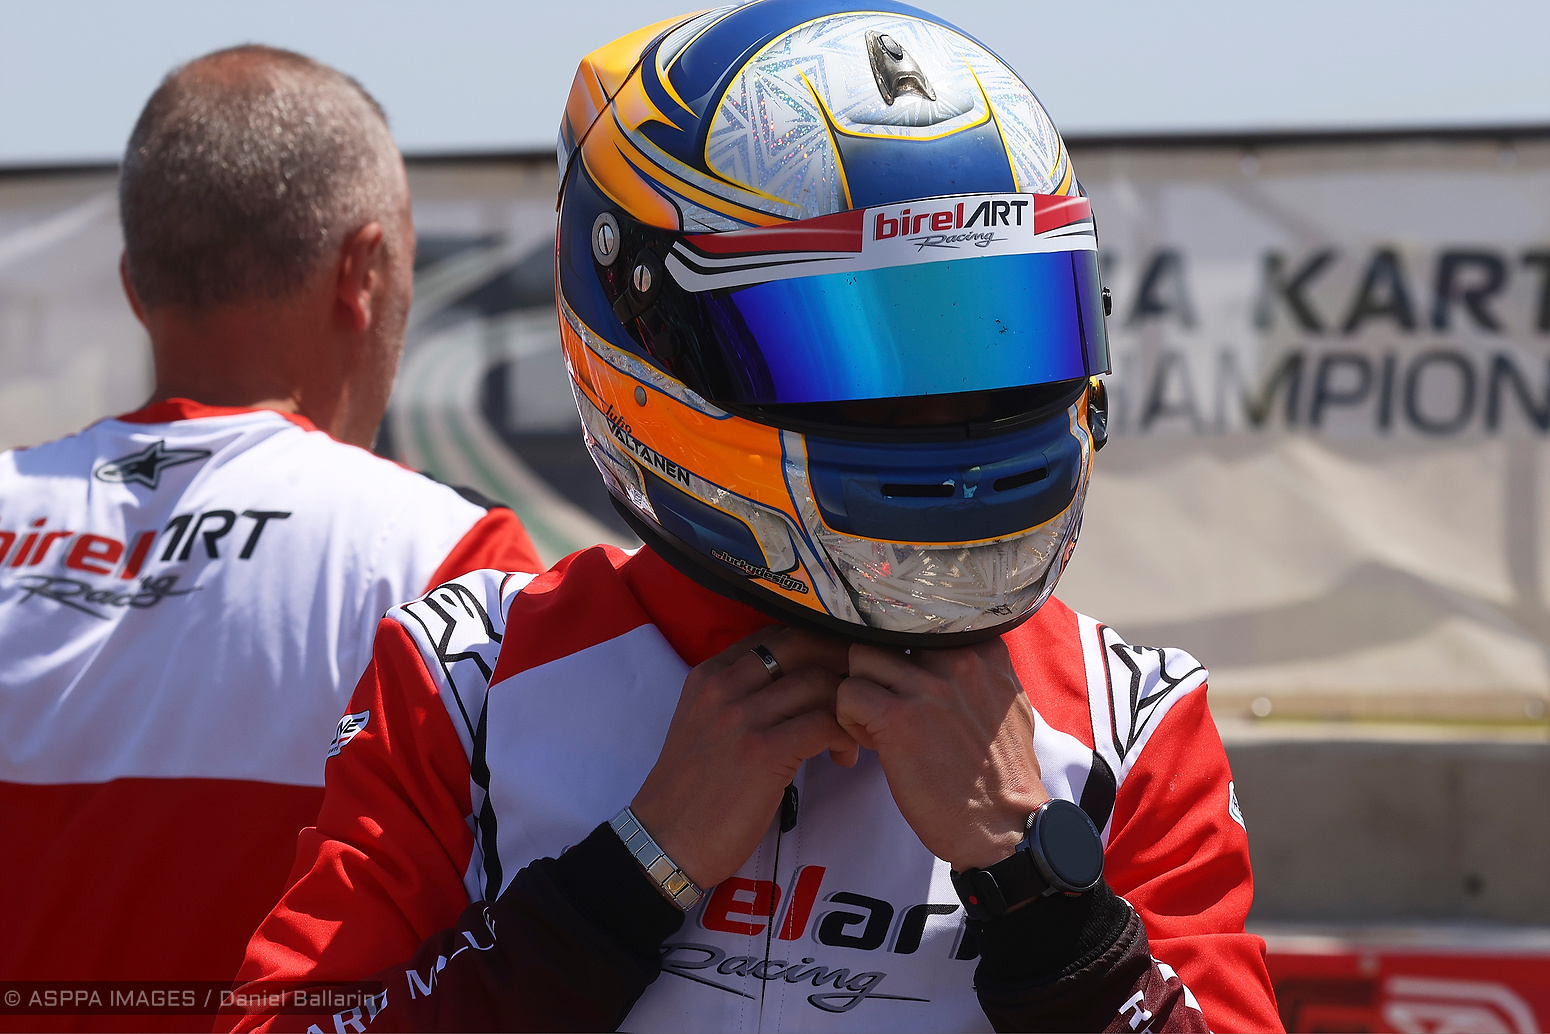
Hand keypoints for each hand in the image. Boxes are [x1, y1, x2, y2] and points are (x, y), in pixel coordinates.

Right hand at [632, 626, 857, 888]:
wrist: (665, 841)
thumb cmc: (691, 791)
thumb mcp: (703, 725)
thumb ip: (739, 696)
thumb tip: (793, 684)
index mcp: (709, 675)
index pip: (777, 635)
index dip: (817, 647)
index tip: (837, 673)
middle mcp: (723, 686)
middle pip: (802, 646)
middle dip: (841, 665)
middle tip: (859, 694)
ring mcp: (742, 716)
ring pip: (819, 683)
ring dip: (848, 709)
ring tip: (851, 738)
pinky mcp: (762, 751)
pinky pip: (824, 723)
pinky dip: (844, 738)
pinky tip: (842, 757)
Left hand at [837, 638, 1049, 869]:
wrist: (1006, 825)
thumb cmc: (1004, 773)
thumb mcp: (1008, 702)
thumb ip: (980, 668)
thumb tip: (956, 649)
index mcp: (984, 649)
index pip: (921, 618)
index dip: (905, 648)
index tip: (906, 677)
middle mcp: (957, 659)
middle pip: (886, 632)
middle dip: (877, 666)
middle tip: (882, 701)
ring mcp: (927, 686)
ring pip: (860, 657)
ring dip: (860, 689)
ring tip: (874, 723)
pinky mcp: (898, 719)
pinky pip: (847, 693)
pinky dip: (848, 718)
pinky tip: (870, 743)